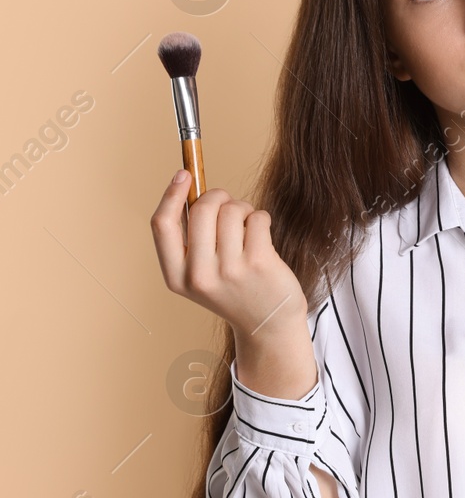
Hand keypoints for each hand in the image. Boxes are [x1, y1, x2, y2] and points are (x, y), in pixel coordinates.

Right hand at [151, 169, 308, 342]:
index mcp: (176, 277)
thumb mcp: (200, 273)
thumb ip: (191, 239)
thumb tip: (188, 186)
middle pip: (202, 210)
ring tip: (247, 228)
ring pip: (232, 210)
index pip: (162, 225)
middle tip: (229, 204)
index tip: (183, 174)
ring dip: (243, 210)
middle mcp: (199, 276)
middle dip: (218, 196)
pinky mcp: (259, 263)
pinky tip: (262, 237)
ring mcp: (230, 270)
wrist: (267, 323)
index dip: (171, 194)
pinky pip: (257, 218)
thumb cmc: (234, 288)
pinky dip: (260, 219)